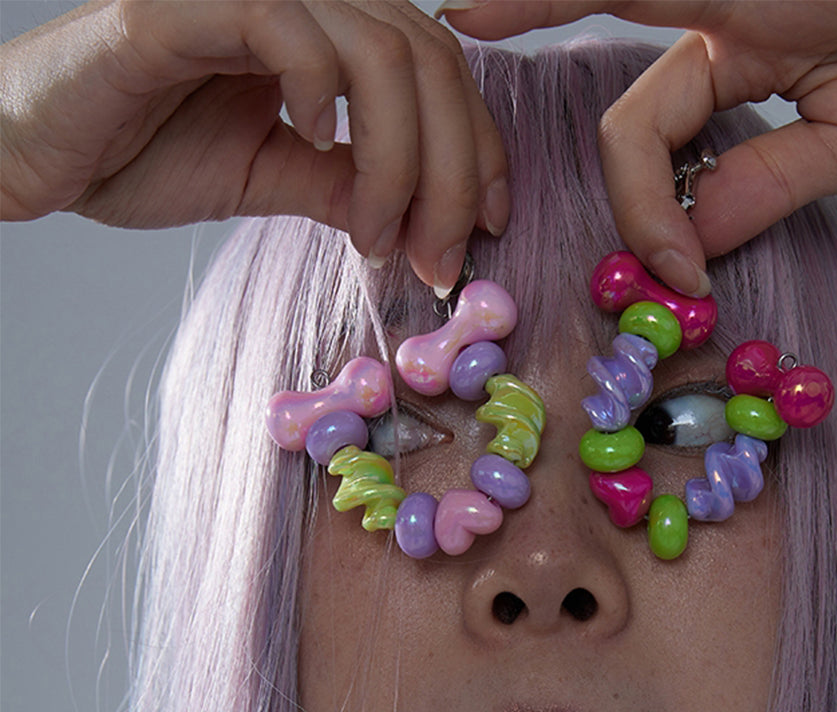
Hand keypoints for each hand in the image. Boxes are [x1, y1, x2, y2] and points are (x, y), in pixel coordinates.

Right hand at [0, 0, 508, 291]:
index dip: (480, 148)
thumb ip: (349, 185)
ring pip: (378, 49)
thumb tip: (423, 223)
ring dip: (398, 159)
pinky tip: (312, 146)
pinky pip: (290, 29)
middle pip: (428, 60)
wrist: (43, 150)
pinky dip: (319, 95)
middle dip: (453, 172)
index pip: (439, 69)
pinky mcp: (192, 4)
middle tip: (438, 257)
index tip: (487, 228)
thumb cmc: (144, 151)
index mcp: (326, 30)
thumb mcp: (274, 179)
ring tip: (373, 231)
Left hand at [444, 1, 836, 293]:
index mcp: (742, 59)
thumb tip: (687, 239)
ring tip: (465, 7)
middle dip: (523, 11)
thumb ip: (763, 183)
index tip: (671, 269)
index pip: (645, 121)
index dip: (637, 199)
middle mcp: (727, 8)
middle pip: (606, 15)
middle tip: (449, 20)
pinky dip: (596, 23)